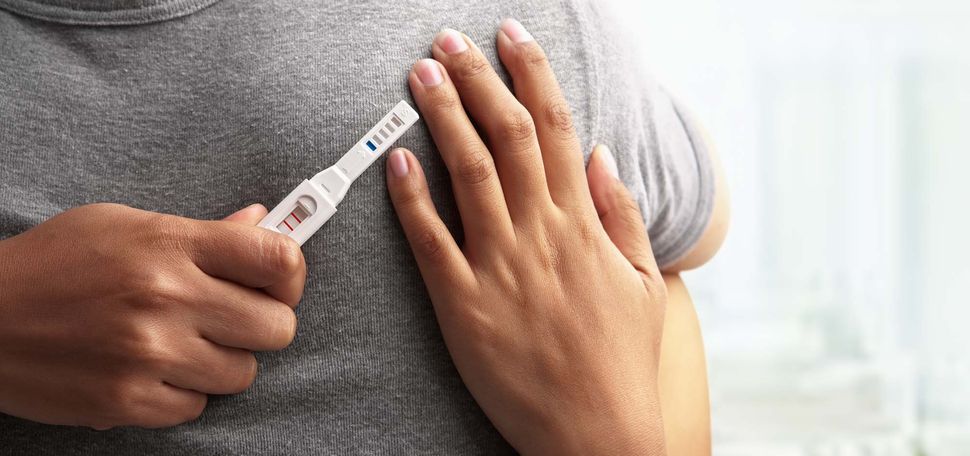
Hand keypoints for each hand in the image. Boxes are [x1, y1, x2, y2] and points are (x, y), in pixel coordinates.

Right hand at [0, 203, 304, 428]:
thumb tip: (260, 223)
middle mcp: (168, 297)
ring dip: (222, 361)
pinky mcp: (127, 401)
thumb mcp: (126, 225)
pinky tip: (153, 370)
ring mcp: (149, 353)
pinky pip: (197, 407)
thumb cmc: (56, 263)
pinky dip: (183, 393)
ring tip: (184, 343)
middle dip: (263, 323)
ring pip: (243, 373)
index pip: (279, 258)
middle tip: (233, 318)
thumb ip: (202, 231)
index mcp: (172, 244)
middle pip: (278, 327)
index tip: (278, 282)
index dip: (291, 274)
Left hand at [385, 19, 666, 454]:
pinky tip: (398, 161)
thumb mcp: (644, 283)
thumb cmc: (621, 360)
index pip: (557, 129)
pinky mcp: (464, 306)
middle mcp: (542, 235)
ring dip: (443, 119)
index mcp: (583, 225)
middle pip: (508, 138)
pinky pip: (433, 242)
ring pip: (469, 175)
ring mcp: (501, 269)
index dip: (532, 75)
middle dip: (478, 80)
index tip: (512, 37)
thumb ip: (623, 216)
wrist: (596, 431)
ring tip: (420, 77)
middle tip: (449, 41)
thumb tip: (605, 156)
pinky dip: (413, 199)